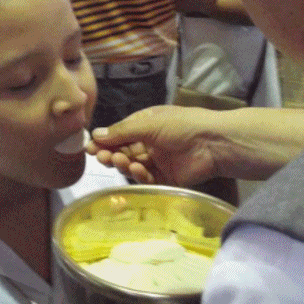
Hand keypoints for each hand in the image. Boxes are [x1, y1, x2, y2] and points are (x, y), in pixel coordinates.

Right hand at [88, 106, 221, 186]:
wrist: (214, 143)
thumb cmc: (182, 125)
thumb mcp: (149, 124)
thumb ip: (122, 132)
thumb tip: (96, 134)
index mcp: (146, 125)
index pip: (120, 134)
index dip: (105, 141)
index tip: (90, 148)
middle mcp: (150, 143)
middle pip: (124, 151)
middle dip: (111, 153)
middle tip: (101, 157)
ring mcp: (158, 161)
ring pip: (133, 166)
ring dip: (123, 164)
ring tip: (118, 160)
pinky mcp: (166, 178)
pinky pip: (147, 179)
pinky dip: (139, 175)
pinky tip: (137, 169)